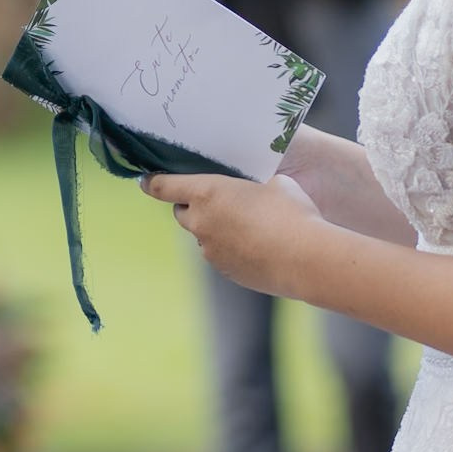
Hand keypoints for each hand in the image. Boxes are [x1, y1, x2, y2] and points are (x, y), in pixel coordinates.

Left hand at [140, 170, 320, 293]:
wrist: (306, 259)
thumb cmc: (292, 213)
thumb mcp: (274, 183)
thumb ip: (252, 184)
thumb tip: (255, 189)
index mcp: (206, 193)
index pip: (163, 186)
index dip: (152, 182)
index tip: (146, 180)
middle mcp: (201, 223)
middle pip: (181, 212)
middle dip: (192, 205)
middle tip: (215, 199)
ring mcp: (211, 251)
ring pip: (203, 235)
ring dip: (214, 228)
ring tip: (246, 224)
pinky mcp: (225, 271)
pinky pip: (220, 254)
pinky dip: (229, 248)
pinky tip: (255, 244)